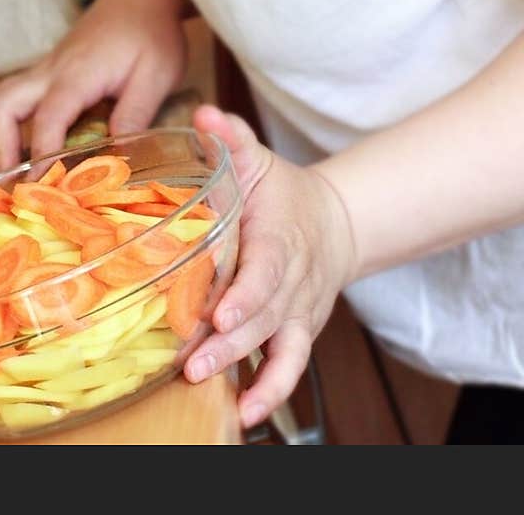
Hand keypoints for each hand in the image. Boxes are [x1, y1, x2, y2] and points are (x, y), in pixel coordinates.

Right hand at [0, 0, 188, 168]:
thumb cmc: (152, 31)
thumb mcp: (156, 76)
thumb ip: (135, 114)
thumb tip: (116, 158)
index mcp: (77, 74)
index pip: (48, 120)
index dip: (41, 157)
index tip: (41, 190)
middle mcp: (53, 70)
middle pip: (3, 103)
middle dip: (0, 143)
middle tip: (16, 180)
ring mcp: (50, 68)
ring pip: (6, 99)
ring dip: (4, 135)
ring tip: (22, 171)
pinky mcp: (54, 70)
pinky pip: (25, 98)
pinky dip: (22, 125)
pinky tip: (43, 148)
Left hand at [184, 105, 355, 431]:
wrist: (334, 222)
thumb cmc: (282, 191)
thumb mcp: (256, 158)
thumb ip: (230, 137)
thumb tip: (203, 115)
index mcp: (279, 238)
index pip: (266, 270)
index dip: (247, 295)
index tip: (221, 315)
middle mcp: (292, 281)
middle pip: (265, 317)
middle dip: (231, 342)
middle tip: (195, 361)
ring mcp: (297, 312)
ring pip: (278, 347)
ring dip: (248, 373)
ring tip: (210, 386)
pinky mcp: (297, 333)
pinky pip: (289, 368)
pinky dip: (271, 392)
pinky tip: (245, 415)